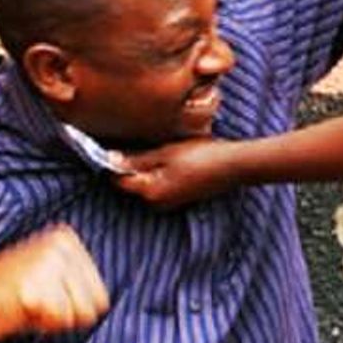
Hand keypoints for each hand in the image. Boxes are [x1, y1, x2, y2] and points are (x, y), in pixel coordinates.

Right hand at [0, 224, 109, 342]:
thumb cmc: (8, 293)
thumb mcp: (51, 275)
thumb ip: (78, 281)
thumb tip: (101, 303)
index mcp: (66, 240)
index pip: (99, 295)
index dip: (73, 308)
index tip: (47, 299)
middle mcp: (60, 246)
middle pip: (92, 306)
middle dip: (66, 315)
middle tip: (35, 304)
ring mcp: (47, 264)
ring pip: (75, 315)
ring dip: (52, 319)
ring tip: (27, 305)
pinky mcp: (33, 288)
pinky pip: (57, 320)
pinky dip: (39, 324)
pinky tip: (19, 310)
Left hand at [111, 137, 239, 207]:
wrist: (234, 165)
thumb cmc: (202, 156)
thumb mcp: (166, 153)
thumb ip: (137, 159)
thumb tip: (110, 159)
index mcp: (150, 192)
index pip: (118, 179)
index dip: (111, 161)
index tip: (108, 143)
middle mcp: (157, 202)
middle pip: (131, 182)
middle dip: (128, 164)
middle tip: (132, 140)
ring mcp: (169, 201)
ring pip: (145, 182)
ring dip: (144, 166)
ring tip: (153, 146)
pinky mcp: (179, 196)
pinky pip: (159, 184)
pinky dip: (157, 171)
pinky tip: (166, 155)